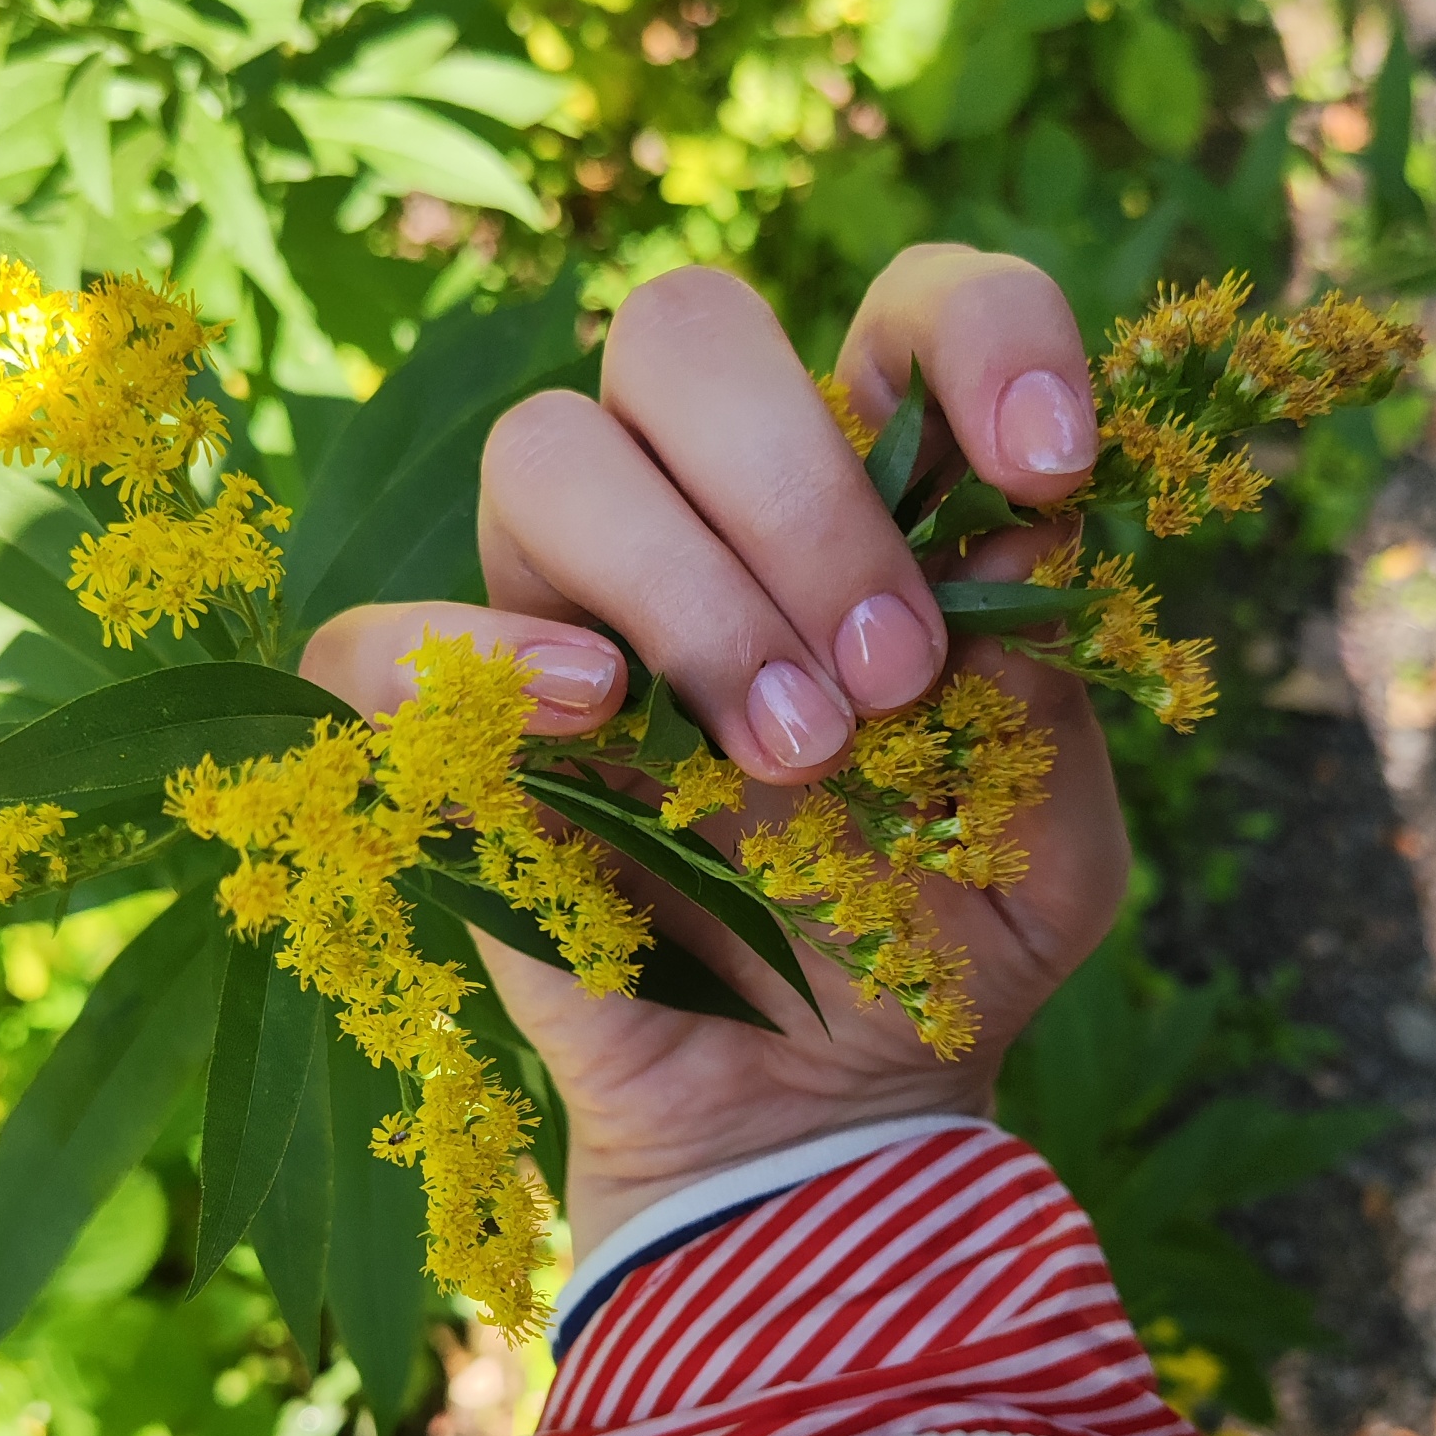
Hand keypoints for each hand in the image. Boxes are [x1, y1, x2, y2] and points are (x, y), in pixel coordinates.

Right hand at [301, 246, 1128, 1255]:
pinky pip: (379, 637)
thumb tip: (1018, 533)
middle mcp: (698, 521)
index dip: (976, 334)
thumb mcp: (1051, 847)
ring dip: (685, 586)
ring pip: (544, 452)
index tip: (1046, 472)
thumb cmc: (932, 962)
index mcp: (860, 506)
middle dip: (801, 487)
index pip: (897, 314)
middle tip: (886, 677)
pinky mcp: (449, 737)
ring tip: (788, 756)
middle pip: (683, 331)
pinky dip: (476, 652)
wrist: (815, 1122)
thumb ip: (1056, 692)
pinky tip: (600, 718)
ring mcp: (558, 615)